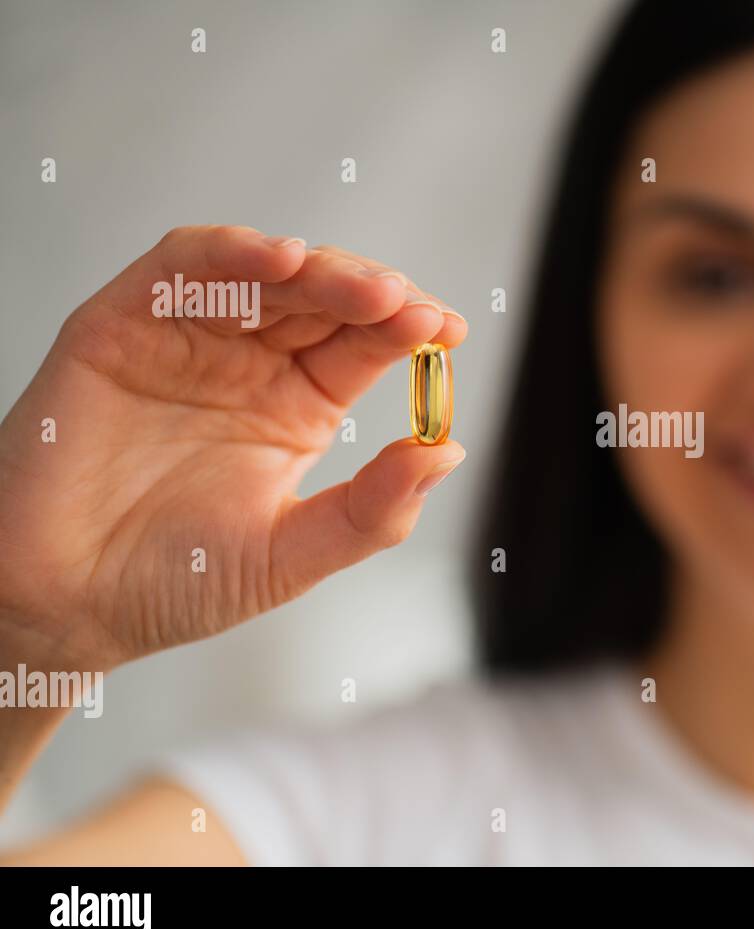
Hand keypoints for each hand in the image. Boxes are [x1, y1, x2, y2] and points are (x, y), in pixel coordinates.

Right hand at [0, 226, 466, 670]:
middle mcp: (249, 362)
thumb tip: (449, 452)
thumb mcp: (292, 554)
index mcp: (297, 406)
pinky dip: (231, 254)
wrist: (64, 610)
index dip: (408, 330)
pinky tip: (282, 262)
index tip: (449, 331)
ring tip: (373, 293)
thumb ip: (372, 511)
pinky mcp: (120, 326)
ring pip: (264, 273)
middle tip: (415, 315)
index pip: (364, 344)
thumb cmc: (173, 583)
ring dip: (322, 272)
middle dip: (376, 297)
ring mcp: (186, 339)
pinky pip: (179, 270)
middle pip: (325, 298)